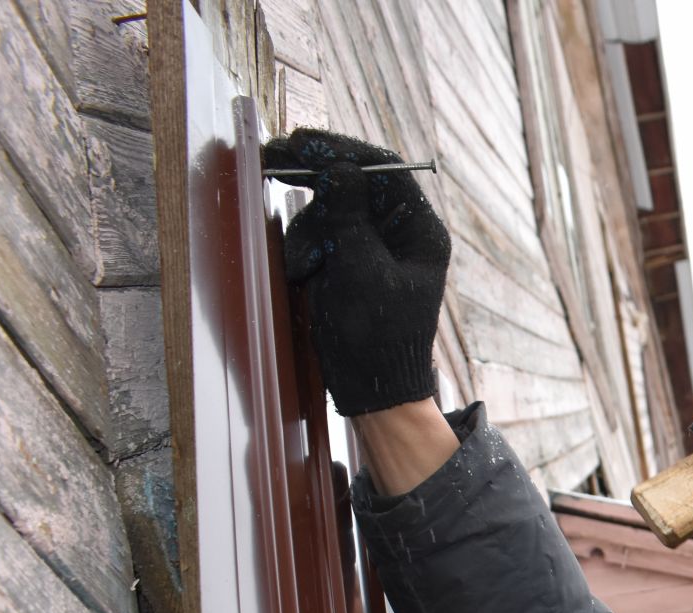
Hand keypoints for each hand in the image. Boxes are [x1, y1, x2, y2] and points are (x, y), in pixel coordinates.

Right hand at [262, 129, 450, 416]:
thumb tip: (340, 167)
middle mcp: (400, 231)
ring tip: (306, 269)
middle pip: (353, 182)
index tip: (299, 142)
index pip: (382, 168)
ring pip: (330, 209)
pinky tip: (304, 275)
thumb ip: (348, 216)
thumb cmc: (376, 336)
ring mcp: (373, 245)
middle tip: (273, 159)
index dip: (340, 149)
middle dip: (313, 179)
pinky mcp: (349, 262)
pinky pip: (321, 236)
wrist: (371, 389)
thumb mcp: (359, 271)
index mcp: (420, 230)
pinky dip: (307, 250)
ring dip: (309, 232)